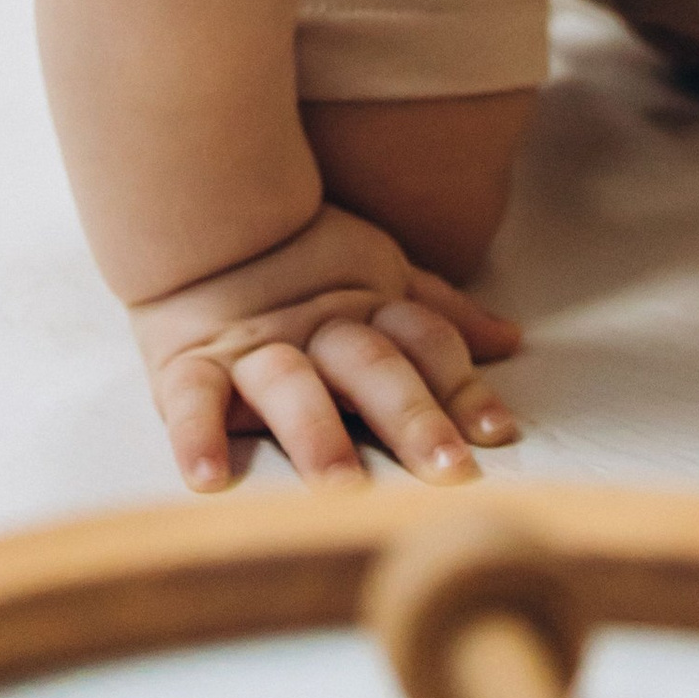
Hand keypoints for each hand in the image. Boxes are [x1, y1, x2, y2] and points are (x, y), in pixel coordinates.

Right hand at [131, 202, 522, 491]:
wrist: (198, 210)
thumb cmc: (300, 256)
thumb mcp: (378, 273)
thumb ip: (438, 314)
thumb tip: (510, 340)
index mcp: (367, 307)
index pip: (425, 341)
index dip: (462, 383)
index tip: (496, 432)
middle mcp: (317, 329)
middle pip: (372, 367)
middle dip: (412, 415)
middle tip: (447, 466)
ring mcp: (253, 348)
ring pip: (290, 385)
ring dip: (316, 434)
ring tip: (339, 488)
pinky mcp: (188, 365)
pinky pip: (191, 400)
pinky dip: (196, 436)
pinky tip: (208, 479)